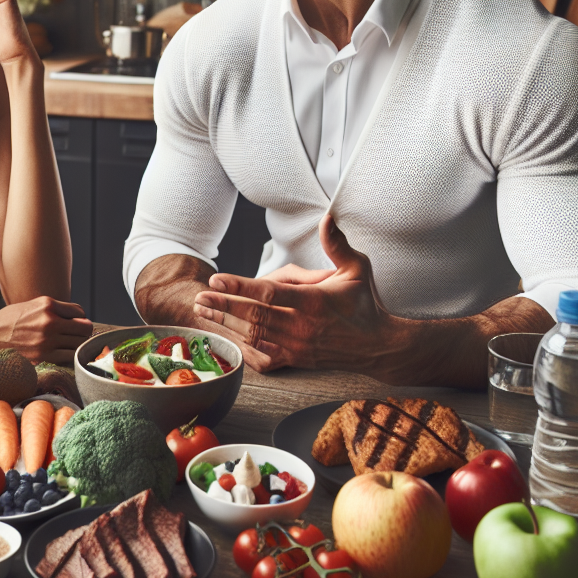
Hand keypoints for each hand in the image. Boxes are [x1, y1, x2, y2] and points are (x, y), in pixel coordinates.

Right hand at [0, 296, 91, 363]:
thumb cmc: (7, 321)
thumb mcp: (30, 305)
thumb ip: (52, 309)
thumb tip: (74, 316)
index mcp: (47, 305)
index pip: (80, 312)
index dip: (79, 318)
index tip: (74, 323)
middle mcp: (49, 321)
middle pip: (85, 328)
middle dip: (82, 332)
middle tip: (74, 336)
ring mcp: (47, 340)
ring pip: (79, 345)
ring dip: (76, 346)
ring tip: (67, 346)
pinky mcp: (42, 357)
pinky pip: (68, 358)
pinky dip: (68, 357)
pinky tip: (60, 354)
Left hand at [192, 214, 395, 374]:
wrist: (378, 347)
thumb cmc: (365, 305)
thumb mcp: (358, 269)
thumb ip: (337, 244)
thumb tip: (327, 218)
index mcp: (314, 303)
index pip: (269, 293)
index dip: (240, 286)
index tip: (216, 279)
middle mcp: (302, 327)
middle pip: (254, 316)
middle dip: (223, 306)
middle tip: (199, 297)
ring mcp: (297, 347)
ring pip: (253, 336)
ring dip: (225, 324)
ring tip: (202, 312)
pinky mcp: (296, 360)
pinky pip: (262, 354)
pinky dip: (241, 345)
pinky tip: (224, 335)